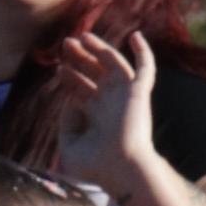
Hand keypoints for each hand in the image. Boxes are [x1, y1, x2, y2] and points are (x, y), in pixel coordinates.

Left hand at [47, 28, 164, 196]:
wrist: (120, 170)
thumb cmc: (96, 166)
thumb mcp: (70, 146)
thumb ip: (67, 124)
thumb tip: (70, 101)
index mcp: (97, 117)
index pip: (84, 90)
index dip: (72, 77)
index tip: (59, 68)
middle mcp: (112, 104)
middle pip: (96, 73)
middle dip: (81, 58)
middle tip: (66, 44)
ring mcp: (126, 97)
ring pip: (114, 65)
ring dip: (100, 49)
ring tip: (82, 36)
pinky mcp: (140, 94)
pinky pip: (146, 68)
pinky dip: (143, 52)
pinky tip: (135, 36)